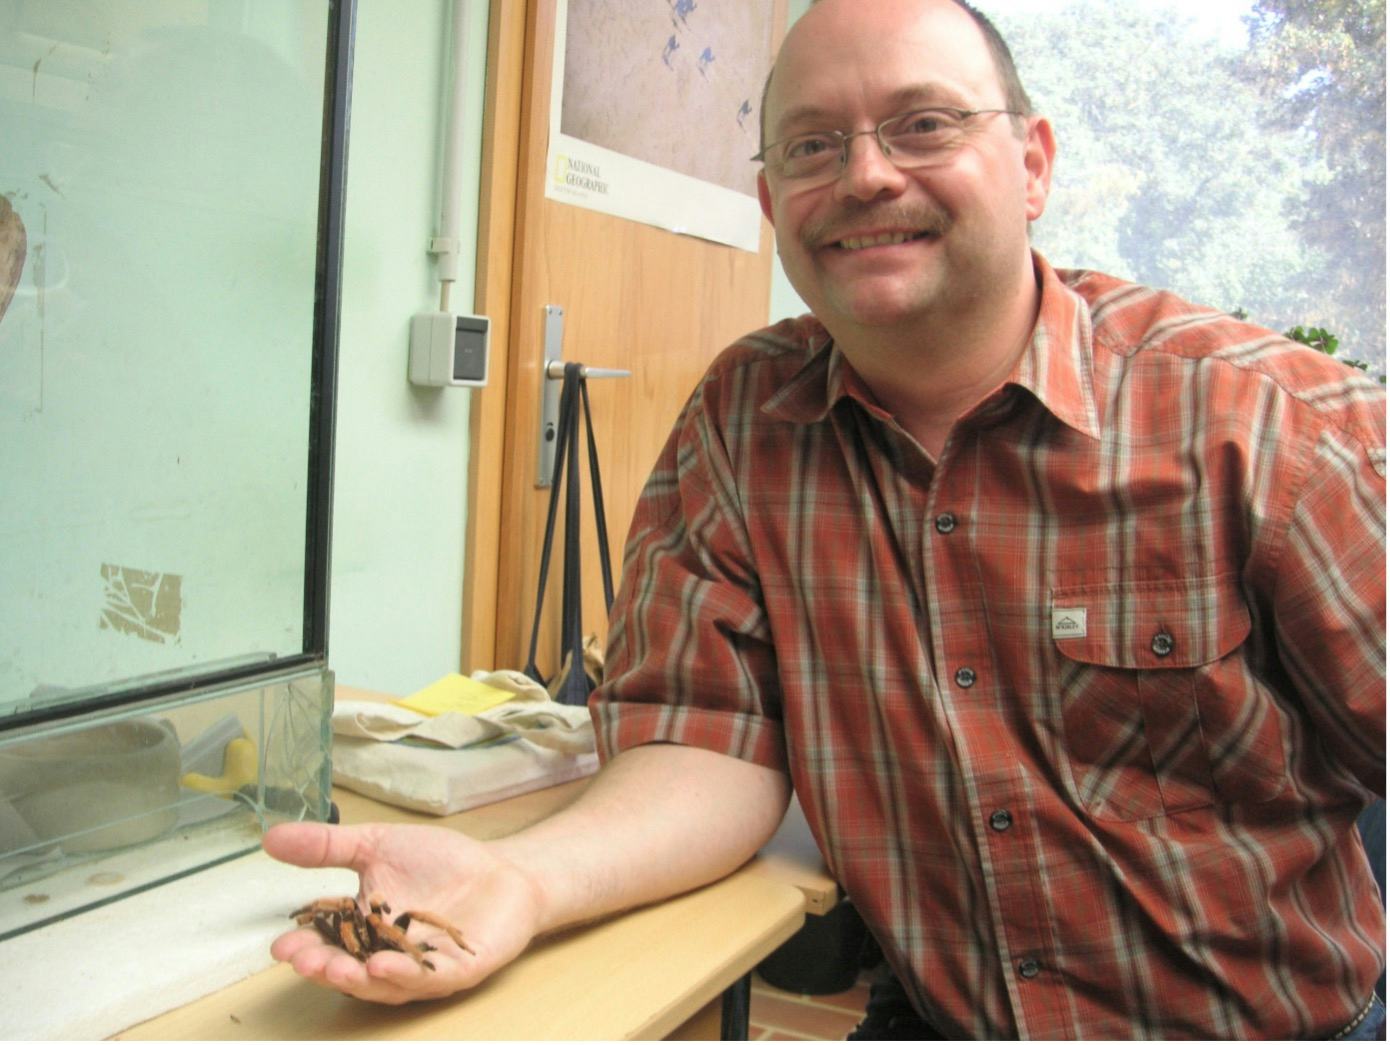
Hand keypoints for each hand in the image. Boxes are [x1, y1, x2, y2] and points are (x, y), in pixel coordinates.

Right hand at [263, 821, 544, 1003]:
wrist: (500, 869)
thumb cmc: (438, 862)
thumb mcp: (377, 845)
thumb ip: (327, 846)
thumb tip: (270, 837)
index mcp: (364, 930)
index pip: (328, 943)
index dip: (305, 948)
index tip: (282, 945)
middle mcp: (388, 956)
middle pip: (350, 970)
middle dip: (325, 969)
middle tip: (305, 962)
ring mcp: (423, 966)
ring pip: (385, 983)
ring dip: (358, 979)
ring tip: (336, 969)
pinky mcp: (458, 970)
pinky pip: (429, 978)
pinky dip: (406, 975)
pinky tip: (384, 965)